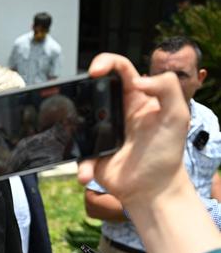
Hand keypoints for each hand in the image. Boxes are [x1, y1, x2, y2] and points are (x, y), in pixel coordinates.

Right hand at [77, 53, 189, 207]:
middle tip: (74, 99)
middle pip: (92, 90)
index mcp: (134, 98)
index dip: (105, 62)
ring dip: (74, 132)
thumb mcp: (177, 116)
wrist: (153, 190)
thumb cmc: (166, 152)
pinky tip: (88, 173)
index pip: (119, 70)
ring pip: (77, 122)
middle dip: (79, 91)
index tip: (95, 71)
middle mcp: (114, 112)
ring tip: (86, 146)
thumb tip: (139, 79)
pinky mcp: (90, 154)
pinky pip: (77, 155)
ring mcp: (99, 133)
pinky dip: (81, 166)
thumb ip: (167, 88)